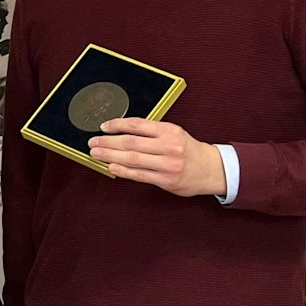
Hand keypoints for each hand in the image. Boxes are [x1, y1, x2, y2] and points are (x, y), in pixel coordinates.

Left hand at [88, 118, 226, 196]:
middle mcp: (169, 146)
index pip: (137, 125)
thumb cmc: (189, 150)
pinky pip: (139, 175)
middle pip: (131, 143)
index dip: (117, 125)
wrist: (211, 169)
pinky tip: (111, 167)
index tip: (103, 127)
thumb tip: (121, 132)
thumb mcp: (174, 133)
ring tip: (97, 154)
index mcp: (170, 130)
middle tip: (93, 142)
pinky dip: (123, 171)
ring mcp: (168, 164)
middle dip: (108, 142)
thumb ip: (152, 132)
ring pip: (133, 159)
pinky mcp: (166, 180)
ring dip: (110, 156)